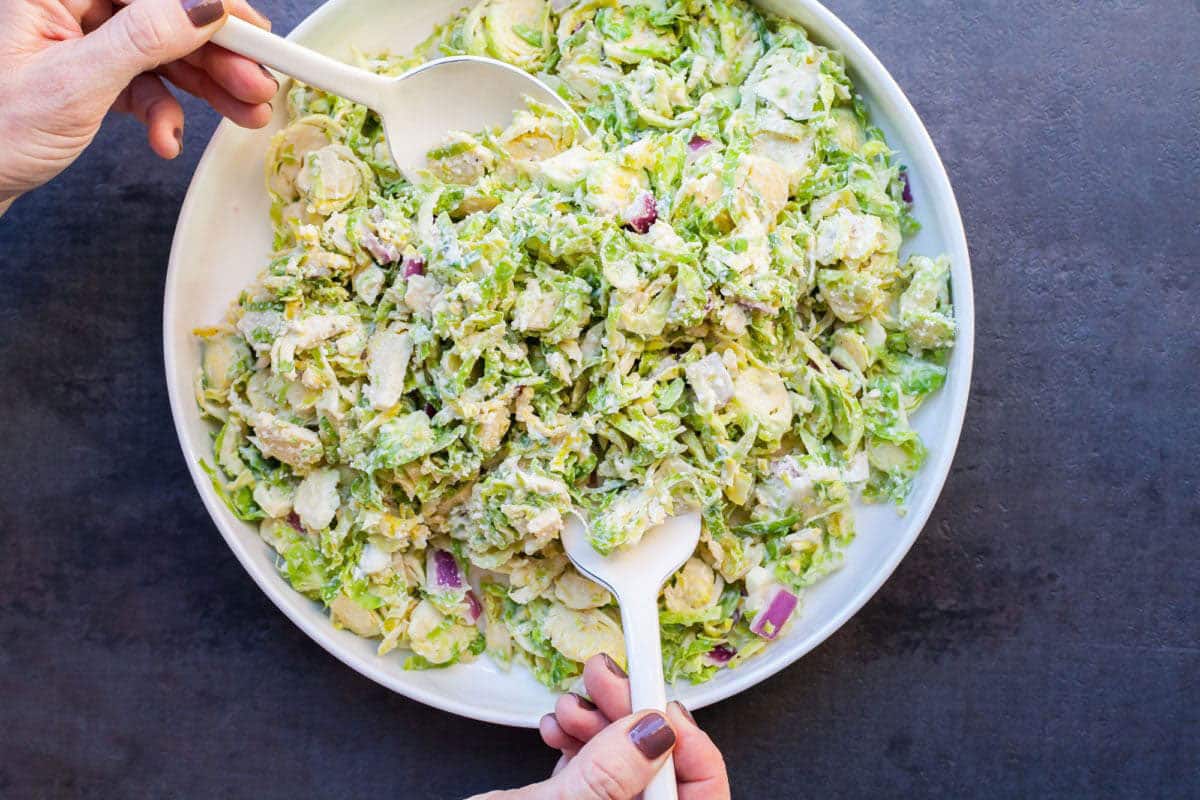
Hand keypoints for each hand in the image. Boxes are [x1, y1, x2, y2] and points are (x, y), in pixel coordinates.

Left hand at [0, 0, 277, 205]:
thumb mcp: (76, 84)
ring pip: (163, 50)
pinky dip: (164, 112)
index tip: (255, 31)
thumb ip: (144, 38)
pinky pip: (145, 81)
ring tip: (243, 115)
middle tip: (258, 84)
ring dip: (205, 87)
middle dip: (216, 53)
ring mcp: (80, 38)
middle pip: (163, 15)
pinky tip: (166, 138)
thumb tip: (204, 4)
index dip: (209, 4)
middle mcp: (66, 4)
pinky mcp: (91, 71)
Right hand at [471, 654, 729, 799]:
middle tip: (607, 681)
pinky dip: (578, 747)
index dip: (691, 746)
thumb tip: (655, 731)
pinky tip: (558, 732)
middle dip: (634, 722)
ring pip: (625, 773)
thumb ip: (608, 776)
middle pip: (662, 778)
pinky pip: (593, 780)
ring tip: (569, 708)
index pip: (704, 799)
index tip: (658, 702)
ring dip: (601, 729)